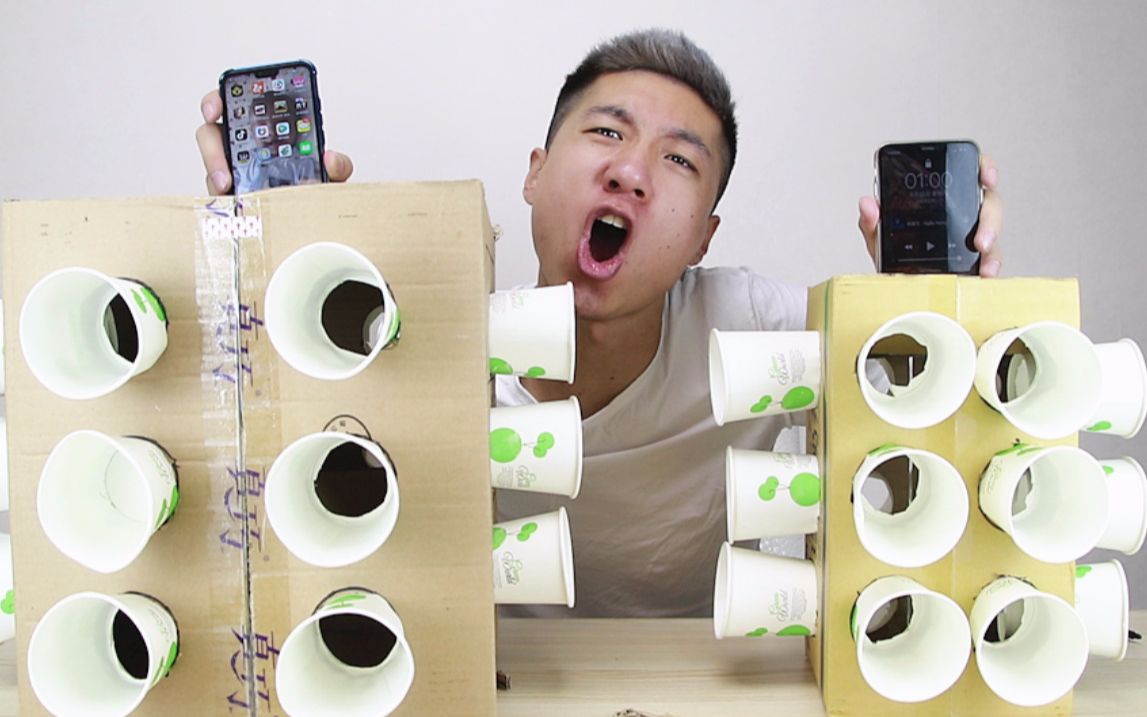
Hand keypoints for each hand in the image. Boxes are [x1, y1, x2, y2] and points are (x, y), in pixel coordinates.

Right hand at [196, 90, 354, 195]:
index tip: (215, 109)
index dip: (218, 101)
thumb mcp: (332, 172)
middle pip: (212, 134)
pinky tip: (235, 201)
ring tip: (227, 185)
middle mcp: (244, 145)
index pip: (234, 105)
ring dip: (216, 173)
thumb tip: (330, 159)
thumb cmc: (317, 184)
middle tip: (223, 160)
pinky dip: (226, 198)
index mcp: (265, 128)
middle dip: (211, 146)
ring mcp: (234, 170)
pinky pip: (219, 194)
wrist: (317, 213)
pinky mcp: (231, 195)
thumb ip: (338, 164)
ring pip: (211, 165)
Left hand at [858, 154, 1002, 277]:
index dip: (983, 167)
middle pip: (989, 202)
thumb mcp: (879, 236)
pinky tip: (986, 272)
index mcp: (943, 195)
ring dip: (992, 240)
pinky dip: (992, 263)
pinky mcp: (977, 256)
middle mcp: (963, 210)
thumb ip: (872, 220)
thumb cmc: (894, 252)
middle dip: (990, 218)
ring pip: (993, 228)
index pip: (969, 170)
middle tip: (980, 239)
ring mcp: (973, 232)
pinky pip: (991, 256)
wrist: (896, 282)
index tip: (987, 178)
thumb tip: (867, 204)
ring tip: (983, 254)